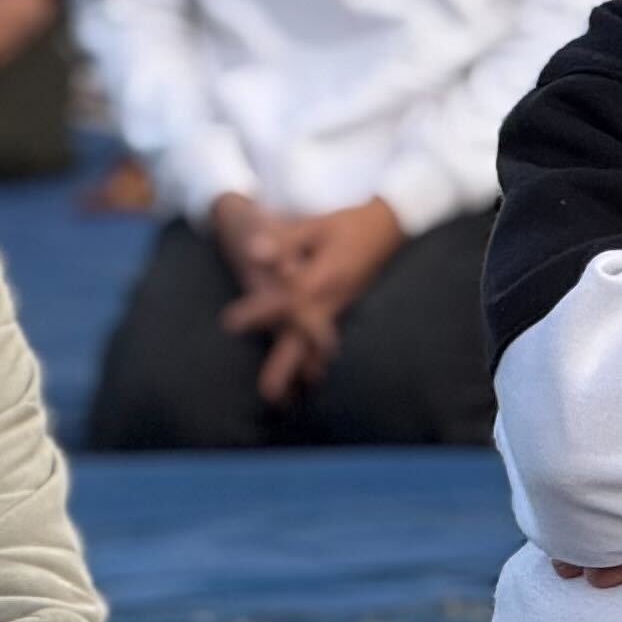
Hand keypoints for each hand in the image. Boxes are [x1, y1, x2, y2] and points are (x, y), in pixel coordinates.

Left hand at [216, 197, 404, 406]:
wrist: (392, 225)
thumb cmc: (349, 223)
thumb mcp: (316, 224)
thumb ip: (283, 240)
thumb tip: (254, 254)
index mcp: (324, 276)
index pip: (286, 298)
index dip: (258, 312)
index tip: (230, 323)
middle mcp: (334, 298)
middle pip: (305, 338)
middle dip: (286, 365)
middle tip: (268, 394)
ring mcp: (343, 305)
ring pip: (319, 344)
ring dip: (301, 369)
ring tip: (285, 399)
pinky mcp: (345, 307)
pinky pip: (328, 339)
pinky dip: (316, 359)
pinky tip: (309, 377)